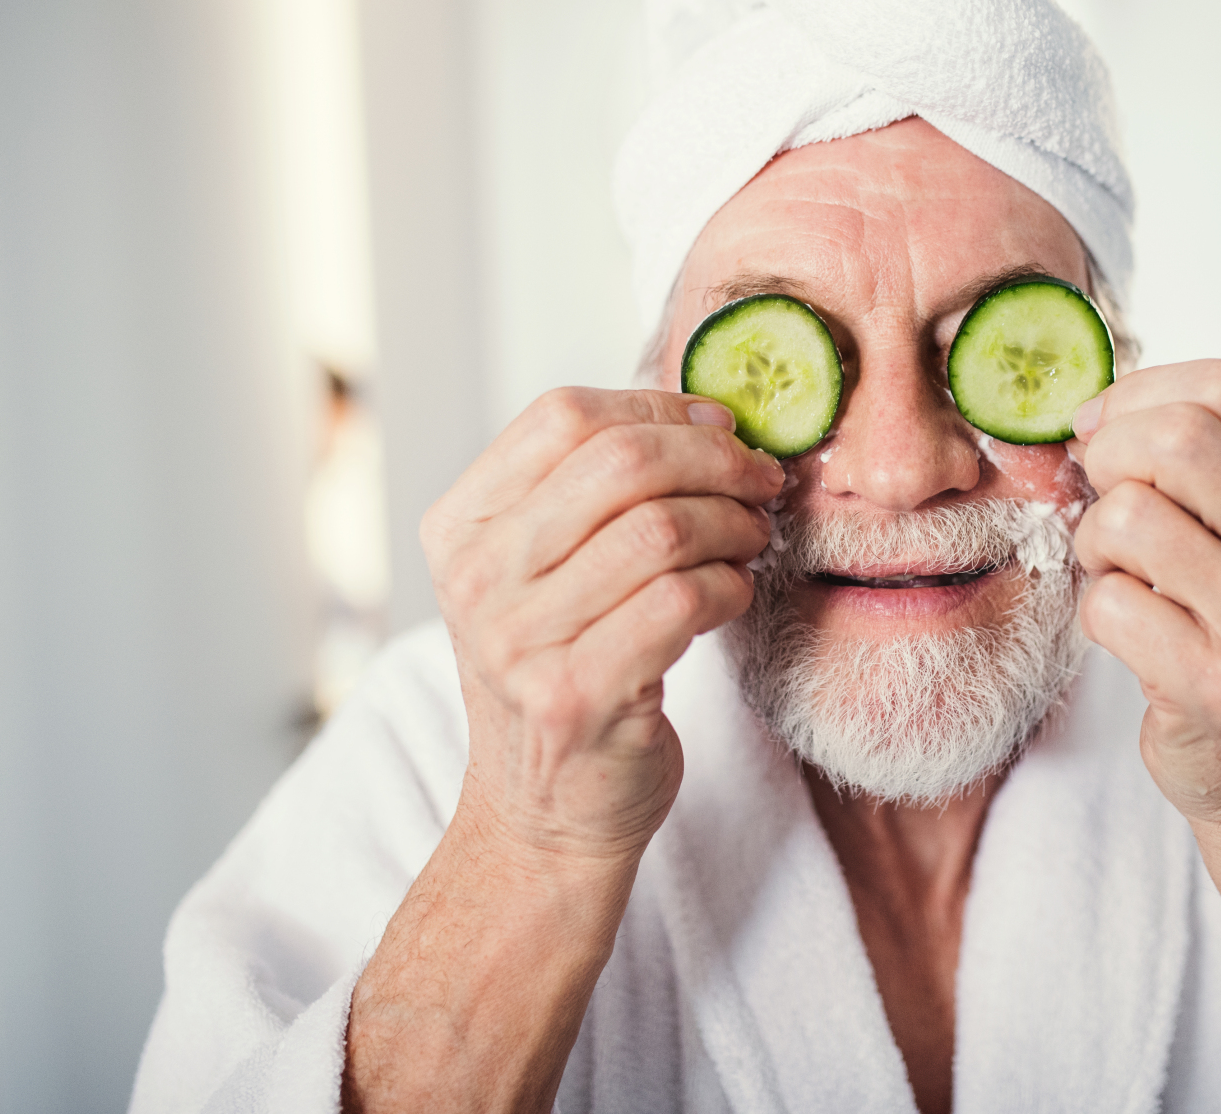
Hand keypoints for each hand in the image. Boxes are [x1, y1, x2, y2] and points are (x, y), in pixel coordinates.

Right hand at [421, 387, 783, 865]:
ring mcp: (519, 643)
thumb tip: (710, 413)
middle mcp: (477, 580)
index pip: (563, 417)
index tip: (719, 425)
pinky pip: (682, 600)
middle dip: (714, 459)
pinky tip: (732, 594)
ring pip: (661, 529)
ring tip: (751, 537)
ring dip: (732, 523)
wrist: (546, 814)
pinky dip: (730, 585)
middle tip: (760, 478)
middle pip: (620, 463)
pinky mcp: (577, 698)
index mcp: (459, 528)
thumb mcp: (541, 572)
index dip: (658, 407)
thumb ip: (591, 493)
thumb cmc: (564, 671)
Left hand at [1068, 360, 1220, 834]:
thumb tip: (1096, 407)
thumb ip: (1208, 466)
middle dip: (1109, 457)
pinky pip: (1110, 605)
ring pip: (1129, 518)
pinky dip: (1096, 613)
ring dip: (1095, 541)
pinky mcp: (1220, 686)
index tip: (1101, 428)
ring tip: (1118, 573)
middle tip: (1102, 499)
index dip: (1138, 394)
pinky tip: (1127, 631)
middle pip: (1176, 439)